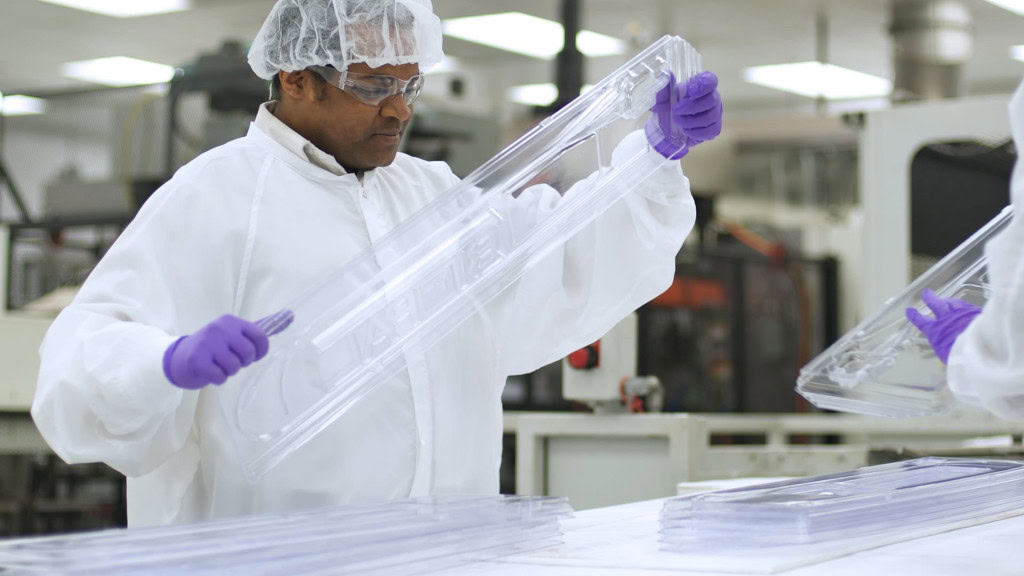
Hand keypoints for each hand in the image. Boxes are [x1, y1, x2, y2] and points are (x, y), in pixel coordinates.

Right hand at [163, 310, 292, 389]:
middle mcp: (219, 329)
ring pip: (234, 366)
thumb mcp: (237, 333)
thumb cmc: (215, 346)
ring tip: (219, 365)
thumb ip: (262, 327)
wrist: (180, 358)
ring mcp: (206, 344)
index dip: (260, 351)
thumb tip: (291, 315)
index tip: (253, 355)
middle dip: (243, 362)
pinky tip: (211, 372)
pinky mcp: (197, 360)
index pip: (260, 337)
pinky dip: (219, 379)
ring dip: (229, 371)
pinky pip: (220, 376)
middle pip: (248, 354)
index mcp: (231, 321)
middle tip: (231, 360)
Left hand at [646, 70, 722, 159]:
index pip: (710, 80)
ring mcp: (715, 113)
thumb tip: (667, 74)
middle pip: (711, 100)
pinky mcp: (714, 128)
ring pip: (709, 117)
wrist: (665, 129)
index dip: (703, 86)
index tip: (689, 92)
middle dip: (691, 107)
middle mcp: (712, 97)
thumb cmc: (667, 108)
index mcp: (701, 85)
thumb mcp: (661, 98)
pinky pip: (710, 131)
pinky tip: (685, 130)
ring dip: (690, 121)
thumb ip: (664, 87)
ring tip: (677, 121)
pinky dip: (695, 132)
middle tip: (675, 111)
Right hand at [906, 290, 980, 363]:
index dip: (915, 316)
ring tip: (947, 300)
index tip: (910, 310)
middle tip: (927, 293)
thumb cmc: (962, 356)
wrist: (984, 346)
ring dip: (949, 301)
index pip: (921, 321)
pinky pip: (967, 306)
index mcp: (935, 330)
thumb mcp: (948, 357)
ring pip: (953, 303)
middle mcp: (946, 318)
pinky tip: (966, 308)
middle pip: (936, 304)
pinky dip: (964, 306)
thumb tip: (947, 350)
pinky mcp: (976, 311)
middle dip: (930, 298)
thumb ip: (946, 348)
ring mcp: (961, 312)